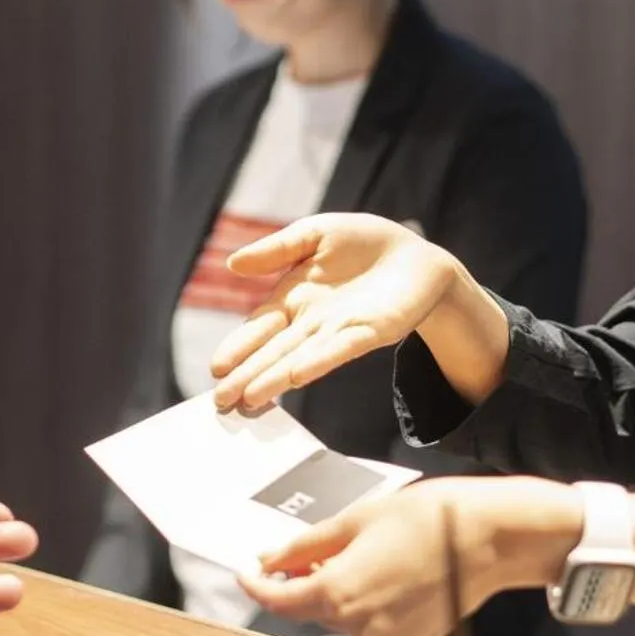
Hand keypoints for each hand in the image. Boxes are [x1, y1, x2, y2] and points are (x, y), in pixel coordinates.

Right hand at [210, 214, 497, 411]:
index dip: (239, 347)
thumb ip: (277, 249)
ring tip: (250, 399)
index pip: (260, 327)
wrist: (416, 255)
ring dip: (275, 378)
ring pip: (300, 358)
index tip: (217, 368)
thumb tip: (232, 262)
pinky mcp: (370, 332)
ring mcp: (339, 331)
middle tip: (221, 401)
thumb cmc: (363, 243)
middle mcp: (312, 321)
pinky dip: (317, 362)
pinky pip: (339, 349)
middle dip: (247, 375)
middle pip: (274, 351)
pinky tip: (296, 377)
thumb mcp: (315, 234)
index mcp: (293, 298)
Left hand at [240, 478, 581, 635]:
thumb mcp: (357, 519)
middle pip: (313, 608)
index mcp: (338, 592)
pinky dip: (375, 604)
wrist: (490, 538)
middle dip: (309, 580)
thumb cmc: (428, 519)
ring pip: (346, 617)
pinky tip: (396, 573)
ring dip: (345, 591)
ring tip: (373, 553)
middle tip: (321, 548)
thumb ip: (307, 545)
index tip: (247, 572)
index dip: (257, 585)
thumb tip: (272, 559)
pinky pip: (377, 625)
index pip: (278, 600)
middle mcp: (359, 626)